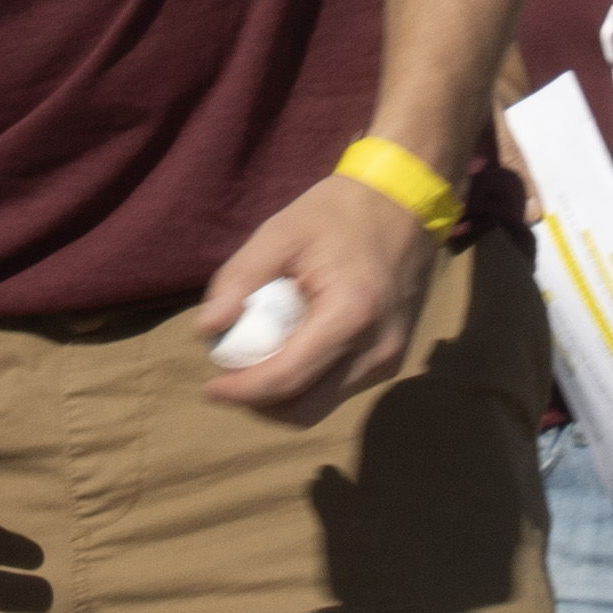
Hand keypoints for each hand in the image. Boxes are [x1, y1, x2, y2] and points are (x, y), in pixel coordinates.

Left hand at [192, 169, 432, 429]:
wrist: (406, 203)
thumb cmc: (340, 212)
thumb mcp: (282, 231)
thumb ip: (241, 277)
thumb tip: (206, 329)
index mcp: (352, 315)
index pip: (288, 378)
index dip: (243, 392)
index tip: (209, 389)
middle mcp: (377, 349)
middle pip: (304, 409)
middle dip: (259, 403)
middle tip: (228, 379)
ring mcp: (390, 359)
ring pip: (321, 406)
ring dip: (282, 397)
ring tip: (254, 364)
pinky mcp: (392, 360)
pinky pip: (339, 389)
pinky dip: (306, 383)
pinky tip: (288, 352)